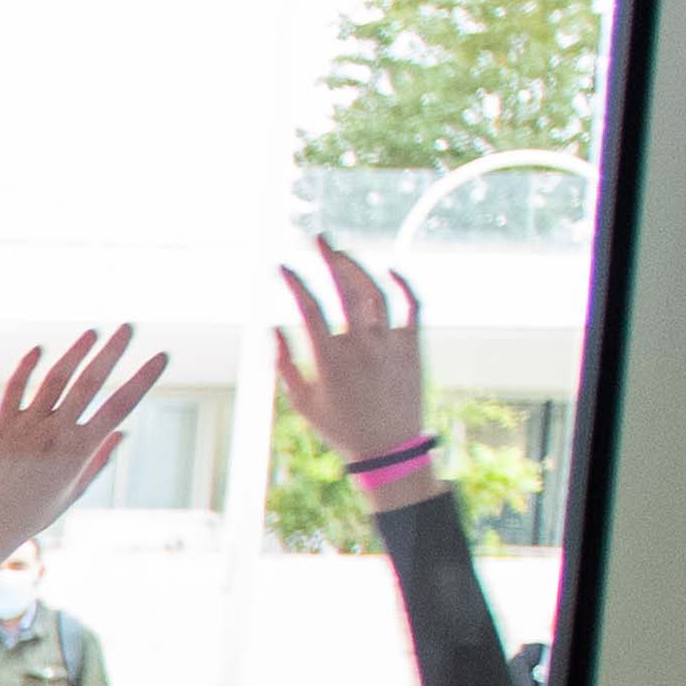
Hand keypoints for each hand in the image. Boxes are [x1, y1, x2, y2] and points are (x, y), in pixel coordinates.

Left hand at [0, 324, 169, 560]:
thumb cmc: (32, 513)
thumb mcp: (73, 491)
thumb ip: (98, 460)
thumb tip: (121, 432)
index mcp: (79, 451)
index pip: (119, 406)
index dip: (143, 378)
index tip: (162, 356)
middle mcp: (54, 434)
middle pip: (90, 382)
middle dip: (112, 351)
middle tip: (129, 326)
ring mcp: (26, 428)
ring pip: (54, 380)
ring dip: (75, 352)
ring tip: (93, 332)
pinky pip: (14, 390)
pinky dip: (26, 367)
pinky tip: (38, 349)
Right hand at [271, 241, 433, 494]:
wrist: (388, 448)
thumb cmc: (339, 427)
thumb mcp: (301, 401)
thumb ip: (285, 363)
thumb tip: (273, 327)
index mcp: (329, 360)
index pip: (308, 308)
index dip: (293, 282)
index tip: (279, 266)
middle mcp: (361, 345)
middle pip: (345, 288)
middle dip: (329, 257)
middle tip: (317, 237)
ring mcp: (390, 342)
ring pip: (376, 291)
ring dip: (359, 266)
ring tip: (343, 253)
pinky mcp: (412, 344)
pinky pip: (412, 305)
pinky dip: (403, 283)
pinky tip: (389, 269)